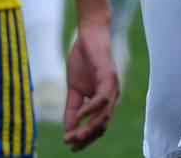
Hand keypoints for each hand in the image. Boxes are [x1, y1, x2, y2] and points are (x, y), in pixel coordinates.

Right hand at [62, 19, 118, 150]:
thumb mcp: (74, 88)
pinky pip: (103, 98)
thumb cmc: (82, 59)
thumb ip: (72, 108)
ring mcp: (112, 87)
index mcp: (104, 101)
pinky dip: (92, 109)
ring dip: (88, 128)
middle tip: (70, 143)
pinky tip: (80, 115)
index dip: (85, 138)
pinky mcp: (109, 76)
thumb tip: (68, 129)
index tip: (70, 146)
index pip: (98, 126)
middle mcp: (112, 96)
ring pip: (105, 115)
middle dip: (86, 137)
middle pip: (102, 125)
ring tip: (74, 135)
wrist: (88, 34)